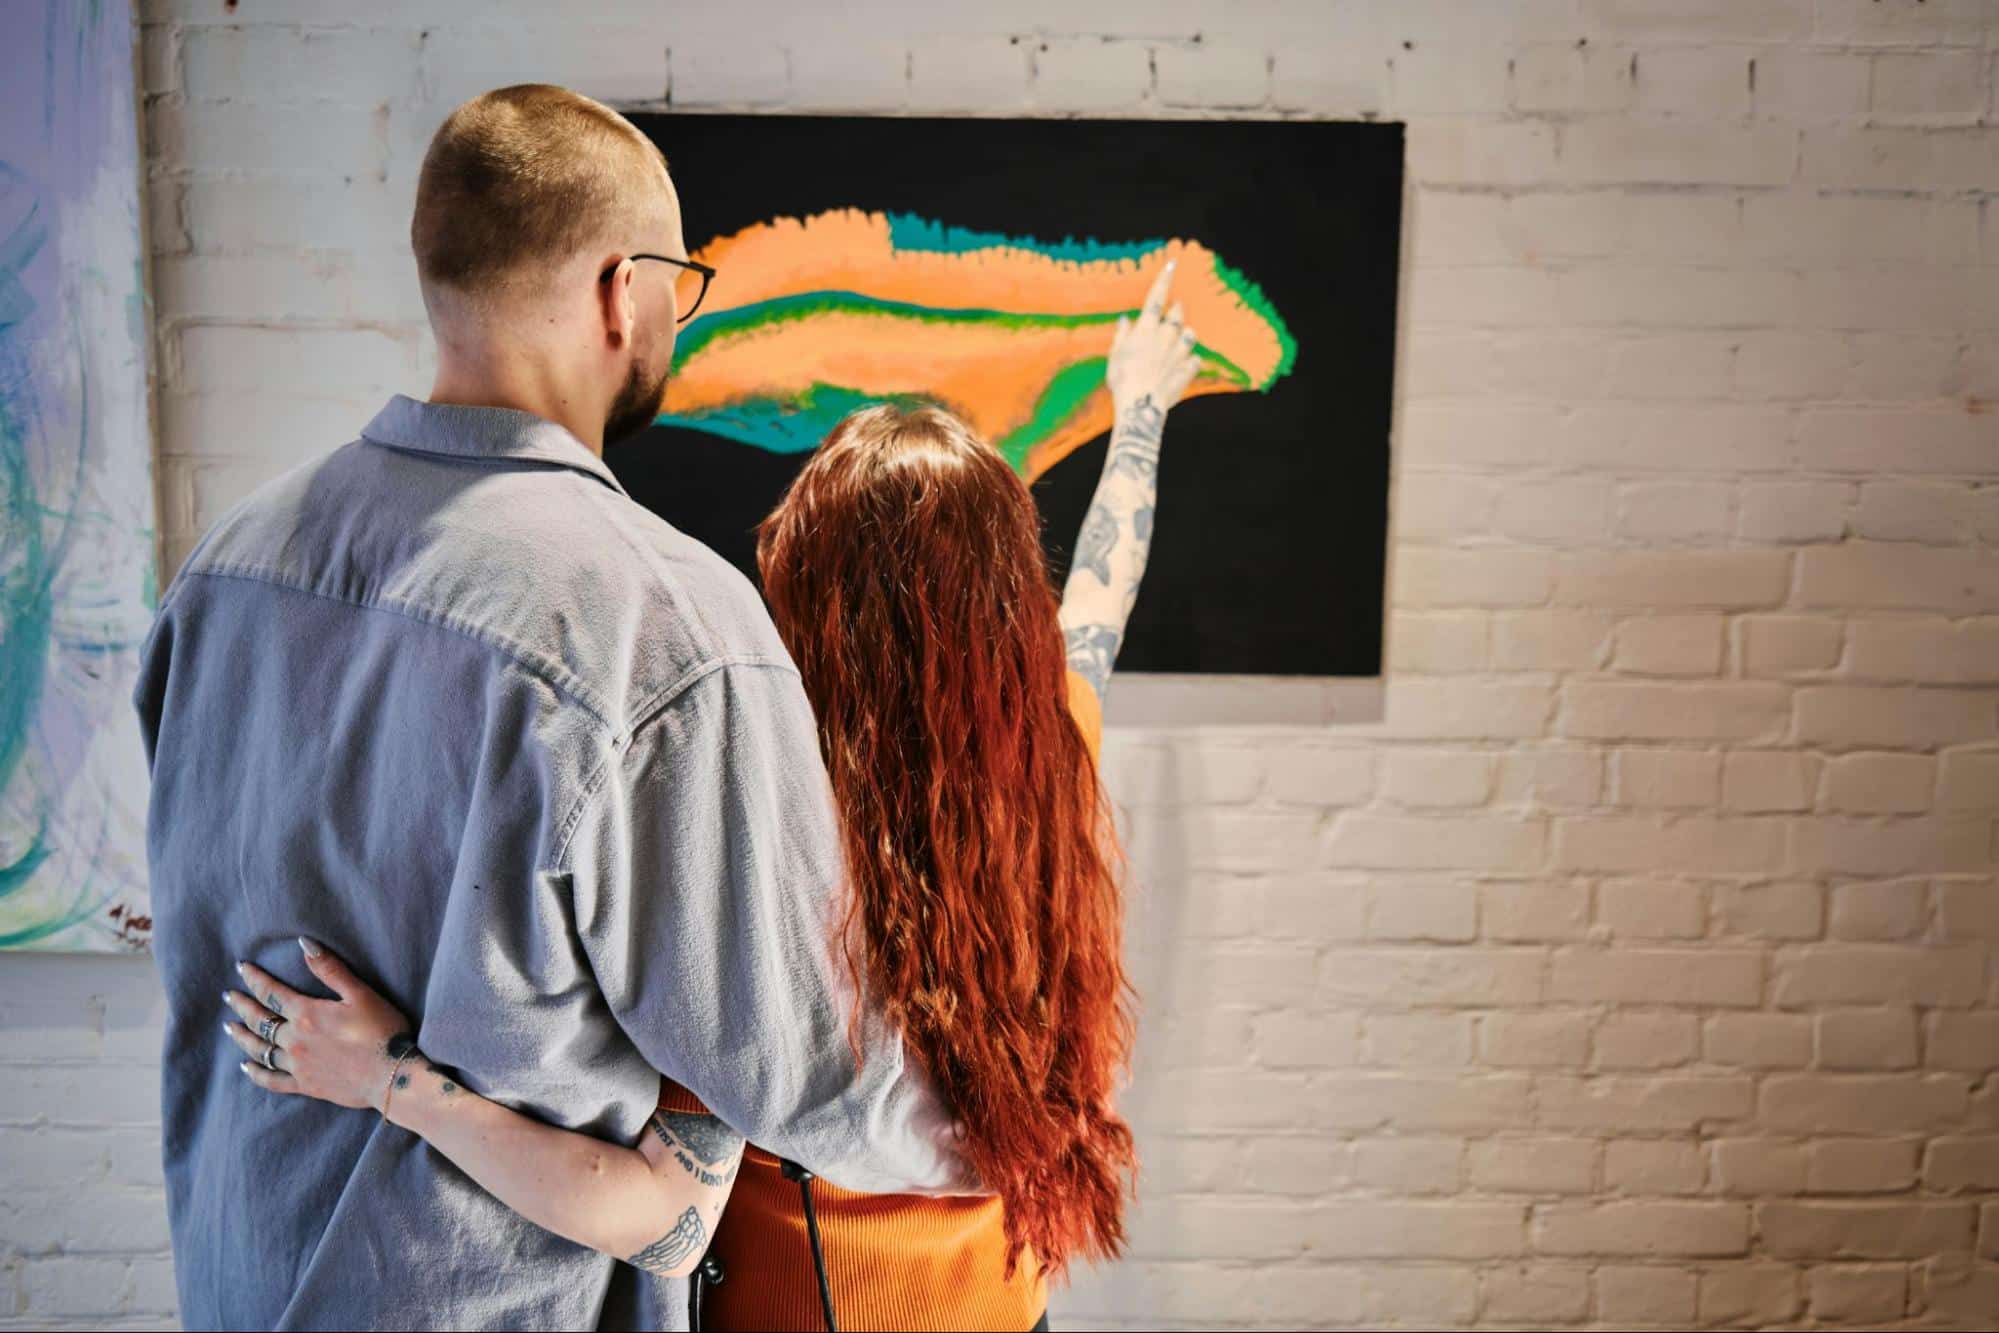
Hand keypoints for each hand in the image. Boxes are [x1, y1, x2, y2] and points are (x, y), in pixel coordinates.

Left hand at [222, 938, 415, 1112]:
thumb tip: (303, 944)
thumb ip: (330, 970)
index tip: (241, 969)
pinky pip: (272, 1080)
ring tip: (230, 1027)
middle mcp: (295, 1039)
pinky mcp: (305, 1085)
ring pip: (260, 1049)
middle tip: (228, 996)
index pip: (272, 992)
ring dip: (242, 1037)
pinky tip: (246, 1067)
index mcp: (307, 1014)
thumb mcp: (360, 994)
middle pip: (260, 1020)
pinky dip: (256, 1073)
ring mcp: (297, 1065)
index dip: (255, 979)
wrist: (392, 1076)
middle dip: (242, 1006)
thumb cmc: (382, 1031)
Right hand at [1107, 257, 1200, 412]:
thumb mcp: (1115, 355)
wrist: (1141, 405)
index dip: (1164, 279)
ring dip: (1186, 335)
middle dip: (1176, 310)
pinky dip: (1190, 361)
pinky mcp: (1189, 369)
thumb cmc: (1122, 379)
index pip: (1157, 297)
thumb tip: (1125, 321)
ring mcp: (1180, 352)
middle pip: (1178, 313)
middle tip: (1173, 313)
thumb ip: (1122, 335)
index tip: (1173, 264)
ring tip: (1179, 342)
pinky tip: (1183, 366)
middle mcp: (1166, 336)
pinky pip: (1195, 359)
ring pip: (1190, 334)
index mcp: (1146, 329)